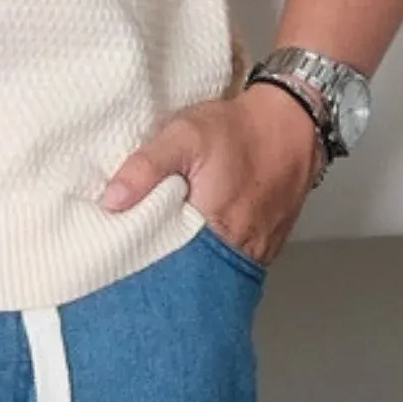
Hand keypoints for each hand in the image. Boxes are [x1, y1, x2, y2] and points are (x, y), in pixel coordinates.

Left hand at [99, 87, 321, 264]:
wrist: (291, 124)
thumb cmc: (238, 129)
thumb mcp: (184, 134)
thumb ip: (146, 166)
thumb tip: (111, 201)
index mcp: (214, 226)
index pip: (165, 264)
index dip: (140, 259)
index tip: (120, 249)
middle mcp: (239, 249)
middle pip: (188, 277)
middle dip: (161, 266)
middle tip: (139, 249)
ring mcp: (255, 253)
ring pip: (211, 275)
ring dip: (186, 264)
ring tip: (164, 246)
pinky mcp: (264, 249)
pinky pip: (231, 266)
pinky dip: (210, 258)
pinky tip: (195, 241)